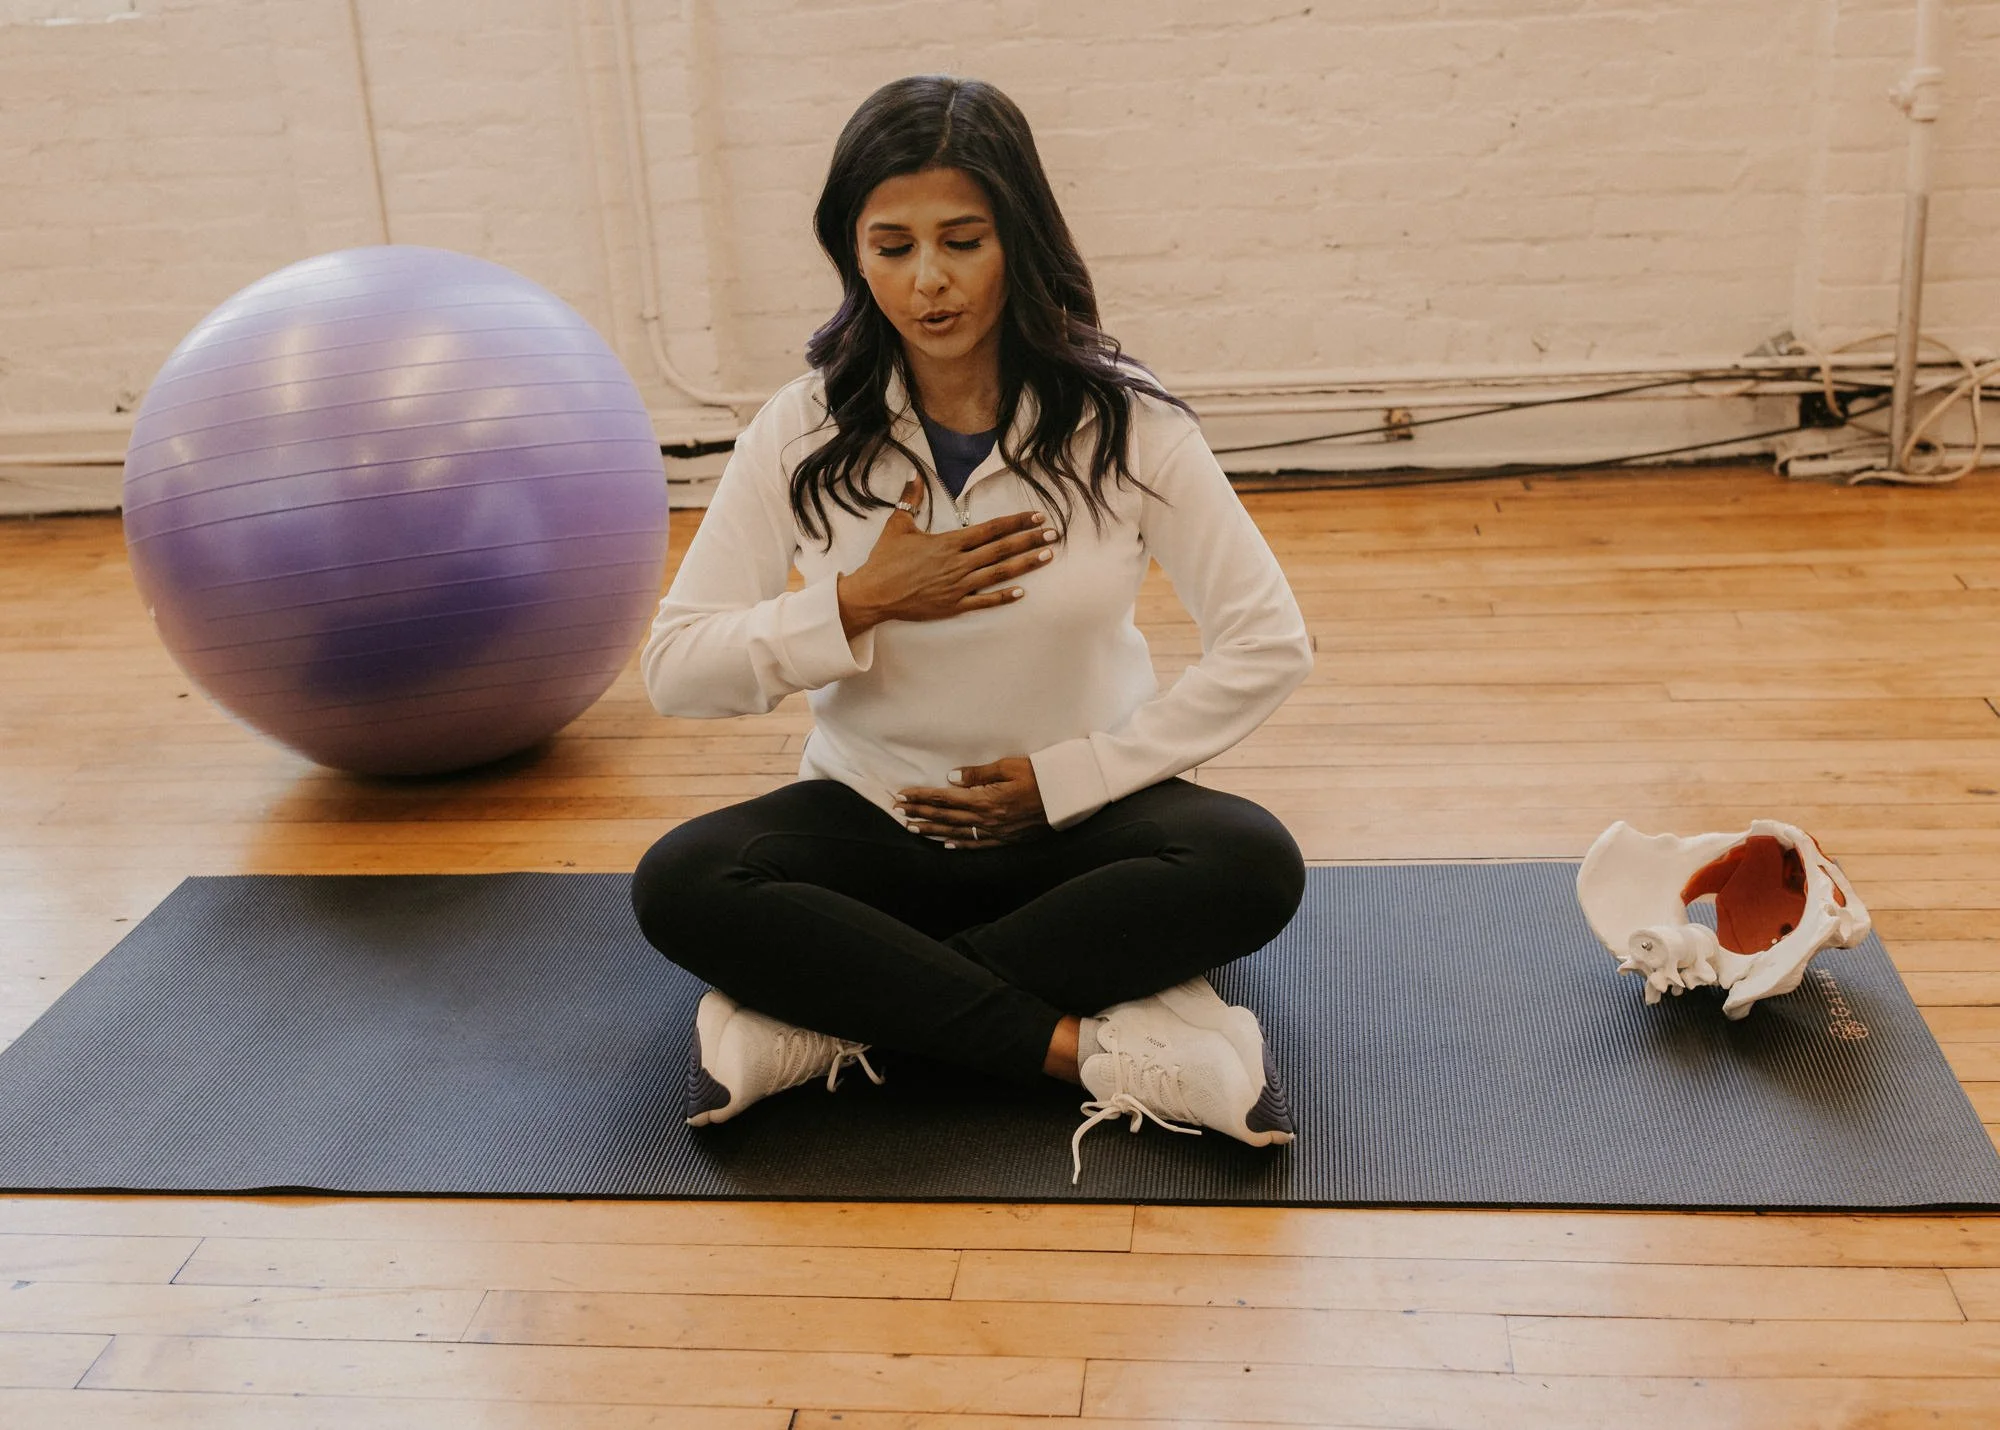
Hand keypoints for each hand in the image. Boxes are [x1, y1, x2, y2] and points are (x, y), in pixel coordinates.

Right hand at [837, 478, 1058, 637]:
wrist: (873, 594)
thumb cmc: (885, 560)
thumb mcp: (897, 525)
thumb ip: (910, 499)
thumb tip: (914, 474)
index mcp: (949, 542)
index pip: (990, 529)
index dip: (1015, 521)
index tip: (1036, 516)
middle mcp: (958, 563)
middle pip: (1002, 549)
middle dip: (1030, 540)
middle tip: (1053, 534)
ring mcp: (958, 586)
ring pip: (999, 573)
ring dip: (1025, 565)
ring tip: (1046, 556)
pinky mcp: (953, 605)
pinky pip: (984, 601)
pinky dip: (1003, 597)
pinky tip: (1021, 592)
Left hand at [896, 757, 1048, 848]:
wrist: (1068, 797)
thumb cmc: (1041, 776)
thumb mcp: (1010, 767)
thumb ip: (979, 774)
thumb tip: (951, 778)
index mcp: (985, 800)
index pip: (944, 799)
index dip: (921, 797)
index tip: (902, 795)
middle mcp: (986, 819)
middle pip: (945, 817)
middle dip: (919, 813)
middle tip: (897, 812)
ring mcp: (996, 832)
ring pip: (956, 832)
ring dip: (932, 830)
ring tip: (912, 828)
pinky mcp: (1006, 839)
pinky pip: (977, 843)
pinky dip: (959, 844)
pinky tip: (947, 843)